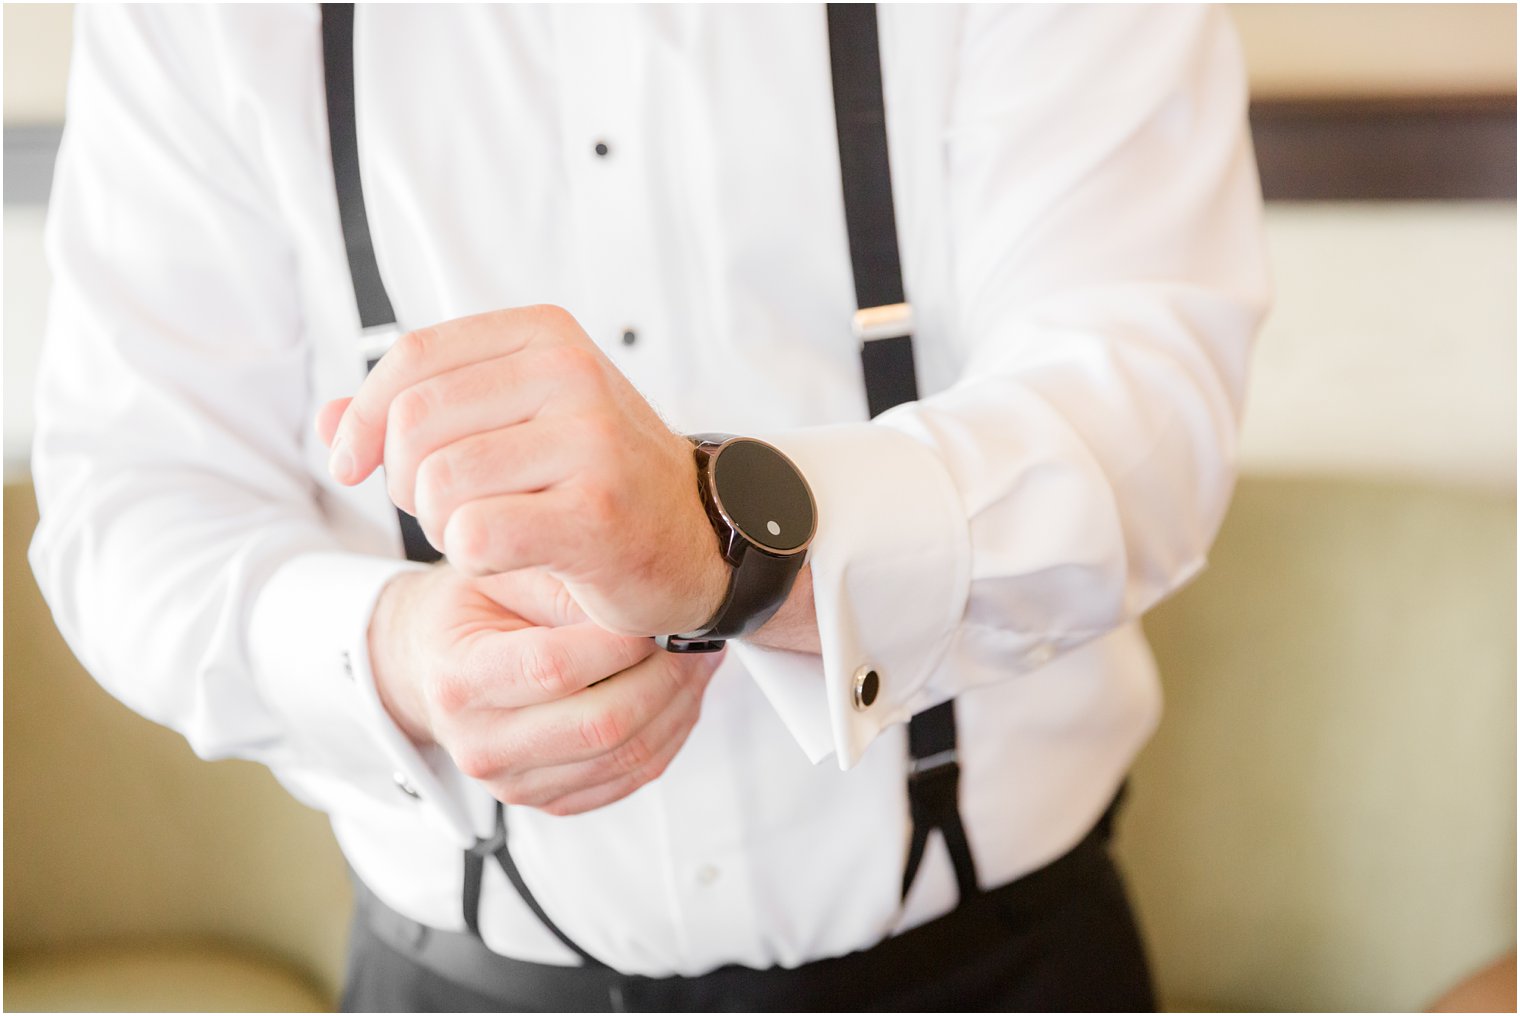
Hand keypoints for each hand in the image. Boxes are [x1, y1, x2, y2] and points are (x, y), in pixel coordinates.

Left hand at [319, 305, 727, 637]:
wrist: (696, 539)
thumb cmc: (596, 482)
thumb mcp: (511, 426)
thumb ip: (420, 414)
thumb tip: (323, 420)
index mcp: (546, 336)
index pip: (413, 360)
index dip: (362, 418)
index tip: (351, 465)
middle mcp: (572, 374)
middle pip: (414, 424)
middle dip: (406, 481)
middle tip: (450, 510)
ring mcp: (591, 441)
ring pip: (438, 484)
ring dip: (444, 526)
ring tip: (494, 530)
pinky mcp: (595, 512)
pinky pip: (473, 535)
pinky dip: (475, 559)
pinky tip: (516, 555)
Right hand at [370, 563, 723, 814]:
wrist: (434, 664)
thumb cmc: (468, 610)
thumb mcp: (499, 574)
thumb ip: (559, 582)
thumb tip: (633, 602)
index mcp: (460, 681)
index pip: (553, 669)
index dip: (619, 643)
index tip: (658, 612)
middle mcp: (482, 745)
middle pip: (600, 725)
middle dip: (664, 677)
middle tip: (695, 637)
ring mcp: (515, 783)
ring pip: (626, 757)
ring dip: (679, 707)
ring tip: (699, 660)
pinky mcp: (550, 800)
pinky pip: (630, 778)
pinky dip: (669, 735)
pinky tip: (682, 695)